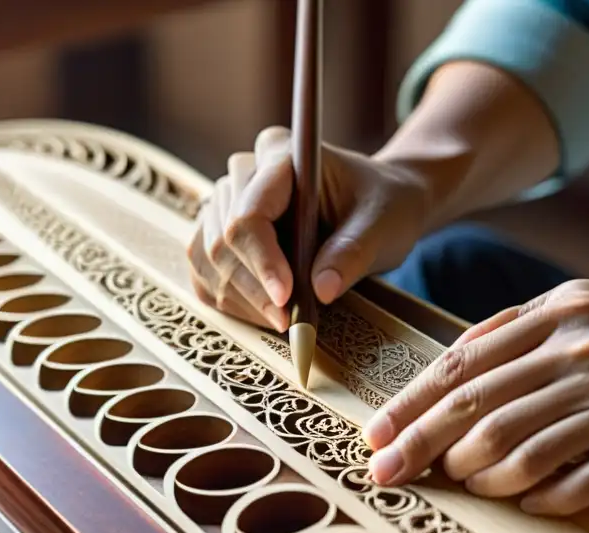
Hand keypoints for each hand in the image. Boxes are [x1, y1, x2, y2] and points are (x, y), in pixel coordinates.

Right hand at [186, 126, 429, 330]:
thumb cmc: (383, 206)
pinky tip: (265, 314)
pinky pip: (204, 273)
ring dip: (242, 300)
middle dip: (254, 289)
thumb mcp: (383, 226)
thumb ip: (353, 253)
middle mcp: (245, 172)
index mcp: (281, 154)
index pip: (250, 212)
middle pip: (223, 239)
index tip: (287, 298)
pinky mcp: (219, 233)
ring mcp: (226, 202)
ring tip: (284, 320)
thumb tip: (321, 290)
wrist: (378, 206)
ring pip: (208, 258)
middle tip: (290, 322)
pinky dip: (231, 301)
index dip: (263, 260)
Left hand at [362, 279, 588, 515]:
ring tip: (463, 486)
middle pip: (475, 405)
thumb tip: (453, 374)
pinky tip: (525, 503)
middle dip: (418, 444)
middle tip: (383, 475)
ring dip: (476, 474)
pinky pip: (572, 481)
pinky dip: (537, 497)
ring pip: (515, 445)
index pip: (464, 360)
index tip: (376, 435)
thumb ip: (526, 334)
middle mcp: (585, 347)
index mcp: (564, 310)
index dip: (412, 402)